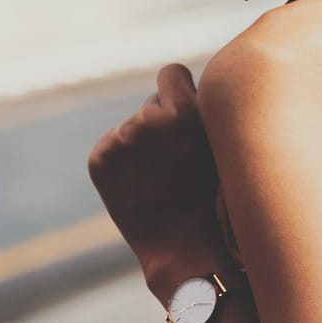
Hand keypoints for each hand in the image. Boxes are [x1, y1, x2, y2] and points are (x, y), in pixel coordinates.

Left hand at [88, 64, 226, 290]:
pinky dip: (123, 161)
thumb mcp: (222, 147)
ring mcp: (119, 140)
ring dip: (142, 146)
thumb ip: (203, 111)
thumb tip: (185, 84)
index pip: (171, 72)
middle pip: (151, 104)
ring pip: (132, 128)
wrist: (184, 249)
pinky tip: (140, 184)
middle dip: (162, 126)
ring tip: (161, 180)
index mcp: (182, 112)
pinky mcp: (99, 159)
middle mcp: (146, 120)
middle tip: (177, 162)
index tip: (183, 113)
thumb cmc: (214, 199)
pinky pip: (112, 145)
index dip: (179, 92)